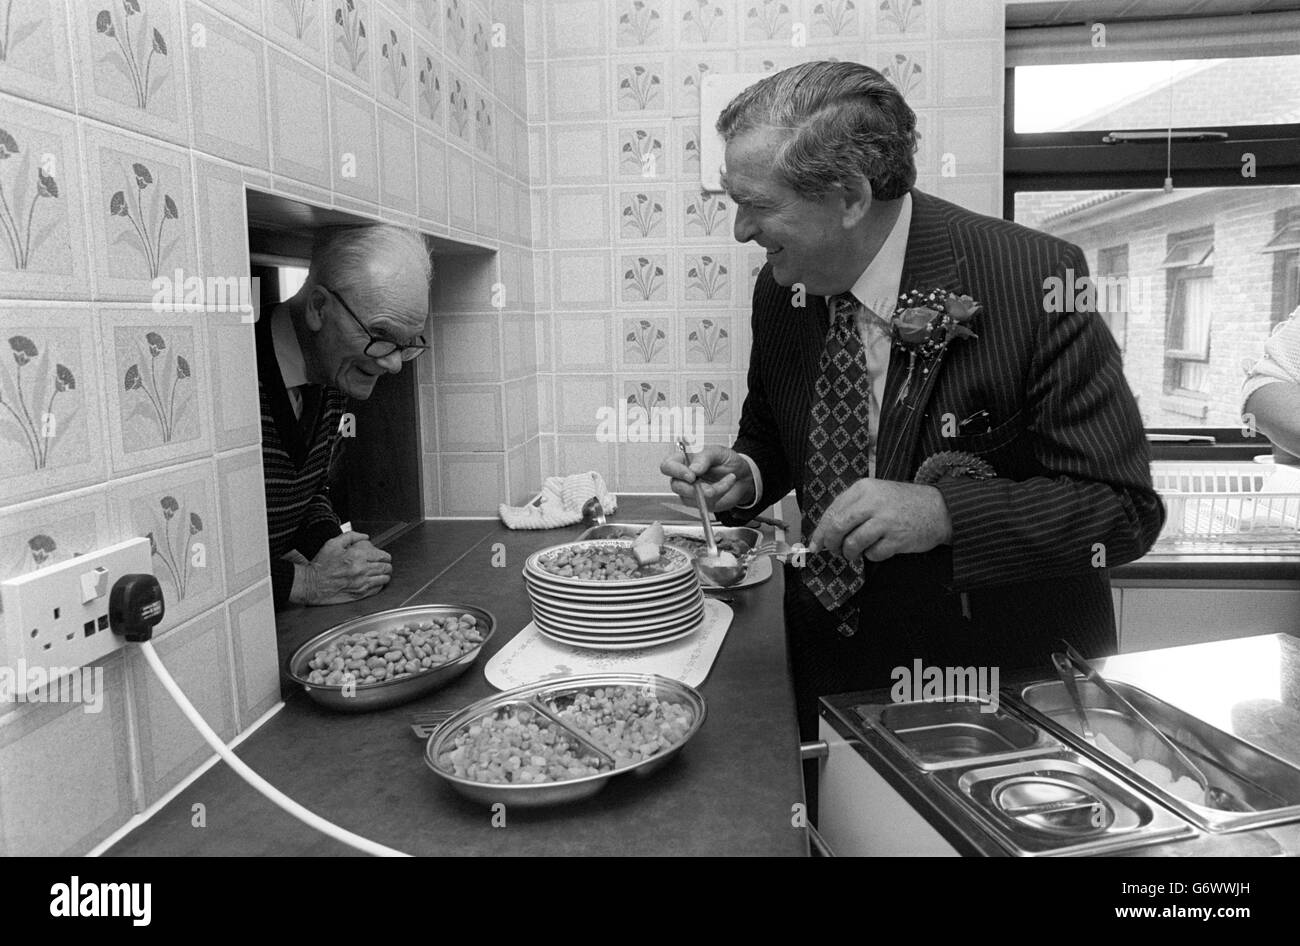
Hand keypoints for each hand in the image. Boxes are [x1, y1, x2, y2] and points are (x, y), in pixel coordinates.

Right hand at [297, 532, 392, 604]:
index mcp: (357, 556)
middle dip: (387, 565)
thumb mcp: (333, 543)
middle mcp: (362, 570)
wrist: (311, 584)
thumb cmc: (321, 564)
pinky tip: (375, 582)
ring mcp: (362, 583)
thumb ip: (351, 536)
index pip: (382, 556)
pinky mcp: (359, 594)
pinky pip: (377, 589)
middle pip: (386, 567)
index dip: (385, 556)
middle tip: (384, 564)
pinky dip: (379, 585)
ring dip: (385, 575)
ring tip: (381, 573)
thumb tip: (365, 536)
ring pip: (384, 579)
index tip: (384, 556)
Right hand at [660, 444, 754, 512]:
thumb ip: (704, 457)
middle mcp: (684, 476)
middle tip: (709, 485)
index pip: (668, 465)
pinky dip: (718, 494)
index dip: (676, 471)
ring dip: (712, 490)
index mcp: (684, 460)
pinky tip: (726, 486)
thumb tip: (692, 468)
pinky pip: (703, 503)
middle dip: (693, 488)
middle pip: (675, 485)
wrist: (743, 476)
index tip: (691, 475)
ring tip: (727, 480)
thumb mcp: (719, 452)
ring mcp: (690, 491)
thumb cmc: (728, 461)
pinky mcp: (699, 502)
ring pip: (690, 497)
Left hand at [807, 480, 952, 562]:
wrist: (940, 508)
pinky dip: (872, 556)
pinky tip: (880, 548)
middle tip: (834, 551)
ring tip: (857, 552)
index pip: (832, 511)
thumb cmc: (904, 503)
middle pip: (838, 527)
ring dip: (851, 553)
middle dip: (831, 544)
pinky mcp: (897, 538)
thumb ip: (852, 508)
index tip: (816, 544)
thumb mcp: (876, 494)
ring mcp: (885, 521)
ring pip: (852, 543)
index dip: (820, 531)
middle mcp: (873, 502)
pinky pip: (873, 554)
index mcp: (864, 488)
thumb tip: (826, 530)